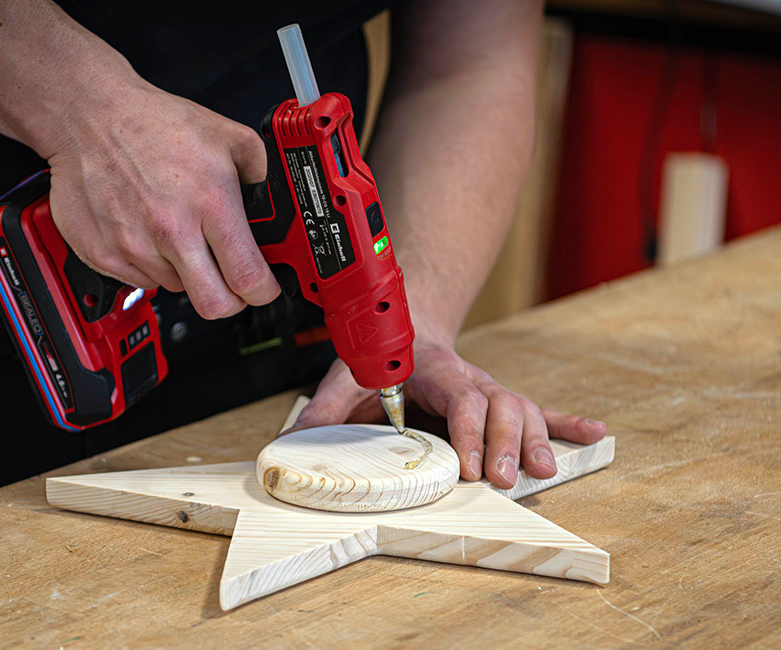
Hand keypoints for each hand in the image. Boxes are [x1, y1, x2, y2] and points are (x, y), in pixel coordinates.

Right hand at [45, 75, 280, 318]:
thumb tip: (277, 205)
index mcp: (209, 202)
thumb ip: (261, 174)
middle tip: (228, 281)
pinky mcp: (103, 255)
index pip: (247, 277)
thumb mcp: (227, 136)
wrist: (88, 116)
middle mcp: (171, 230)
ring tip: (176, 231)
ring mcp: (133, 246)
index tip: (262, 287)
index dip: (263, 291)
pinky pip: (141, 280)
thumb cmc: (153, 123)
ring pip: (177, 289)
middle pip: (214, 305)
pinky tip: (146, 230)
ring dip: (184, 272)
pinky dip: (150, 264)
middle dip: (229, 300)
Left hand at [290, 341, 606, 488]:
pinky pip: (540, 411)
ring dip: (536, 440)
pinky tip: (594, 435)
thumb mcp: (345, 375)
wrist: (406, 327)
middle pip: (501, 406)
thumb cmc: (380, 358)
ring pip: (523, 410)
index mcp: (433, 370)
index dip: (469, 430)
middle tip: (506, 479)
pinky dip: (567, 423)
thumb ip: (324, 406)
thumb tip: (296, 440)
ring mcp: (488, 391)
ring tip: (543, 472)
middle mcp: (469, 380)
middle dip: (507, 443)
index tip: (469, 465)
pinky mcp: (499, 403)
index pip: (460, 397)